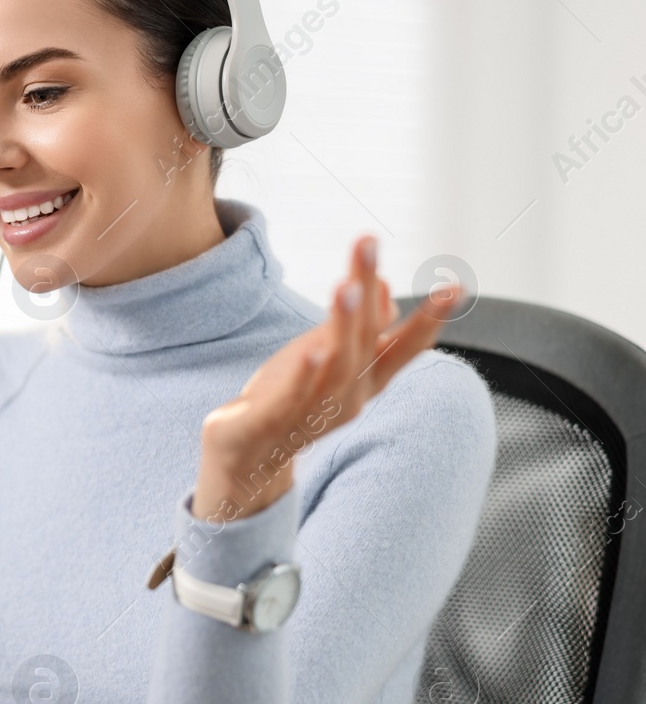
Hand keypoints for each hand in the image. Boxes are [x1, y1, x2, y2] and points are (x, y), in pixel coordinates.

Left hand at [192, 234, 461, 521]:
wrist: (247, 459)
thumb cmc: (291, 401)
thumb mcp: (331, 360)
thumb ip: (361, 330)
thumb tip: (383, 286)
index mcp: (363, 382)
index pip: (403, 348)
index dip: (429, 320)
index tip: (456, 287)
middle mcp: (347, 399)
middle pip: (363, 341)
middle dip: (367, 292)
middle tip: (368, 244)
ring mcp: (313, 412)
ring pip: (335, 366)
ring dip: (343, 326)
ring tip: (347, 286)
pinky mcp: (272, 422)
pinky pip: (294, 397)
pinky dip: (307, 375)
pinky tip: (314, 349)